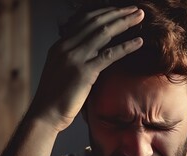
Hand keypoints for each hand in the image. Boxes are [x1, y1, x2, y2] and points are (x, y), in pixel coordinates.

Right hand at [29, 6, 143, 131]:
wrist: (45, 115)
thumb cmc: (55, 97)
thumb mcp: (61, 71)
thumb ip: (74, 58)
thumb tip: (91, 53)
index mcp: (60, 45)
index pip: (85, 20)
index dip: (105, 12)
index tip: (120, 10)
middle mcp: (66, 47)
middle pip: (96, 22)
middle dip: (118, 13)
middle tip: (136, 10)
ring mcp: (74, 58)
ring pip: (104, 33)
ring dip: (124, 23)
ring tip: (141, 17)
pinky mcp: (84, 72)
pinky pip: (109, 55)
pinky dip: (126, 46)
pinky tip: (139, 42)